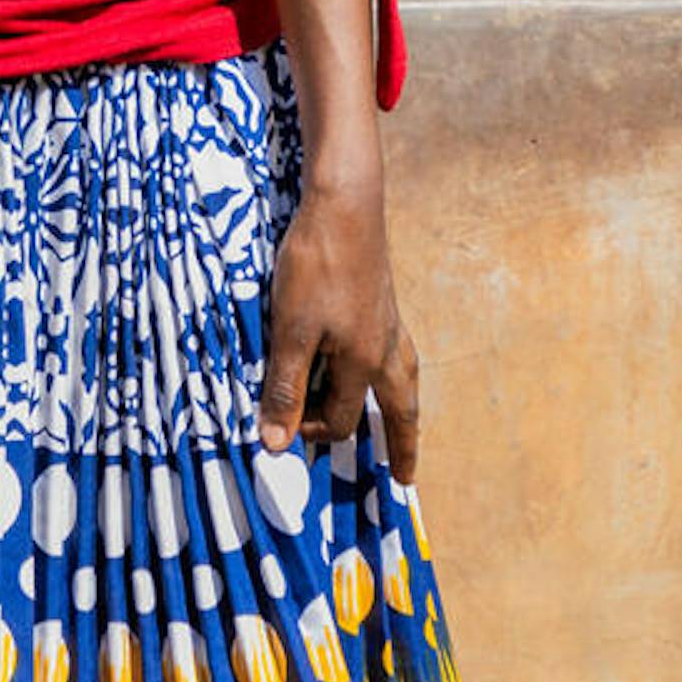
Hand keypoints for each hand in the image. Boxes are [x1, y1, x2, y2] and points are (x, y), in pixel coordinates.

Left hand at [258, 176, 420, 485]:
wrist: (344, 204)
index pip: (340, 418)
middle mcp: (385, 348)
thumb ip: (285, 387)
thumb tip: (276, 443)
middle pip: (401, 409)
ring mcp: (389, 323)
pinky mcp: (383, 301)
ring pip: (405, 379)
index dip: (311, 432)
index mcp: (363, 362)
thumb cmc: (315, 265)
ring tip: (404, 427)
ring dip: (404, 410)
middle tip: (405, 477)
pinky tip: (383, 364)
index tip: (281, 431)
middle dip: (401, 445)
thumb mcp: (290, 329)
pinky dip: (396, 373)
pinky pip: (399, 352)